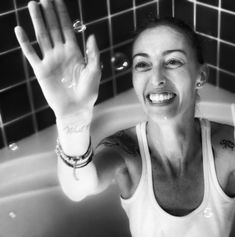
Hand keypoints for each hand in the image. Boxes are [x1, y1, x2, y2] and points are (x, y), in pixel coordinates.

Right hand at [14, 0, 100, 119]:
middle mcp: (61, 53)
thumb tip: (91, 35)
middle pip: (53, 29)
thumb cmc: (88, 91)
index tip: (57, 0)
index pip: (67, 29)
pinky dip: (24, 42)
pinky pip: (30, 53)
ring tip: (32, 5)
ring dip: (37, 21)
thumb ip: (93, 53)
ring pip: (42, 36)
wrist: (76, 109)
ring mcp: (50, 60)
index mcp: (75, 52)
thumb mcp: (95, 71)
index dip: (62, 14)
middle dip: (48, 13)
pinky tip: (19, 30)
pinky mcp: (40, 70)